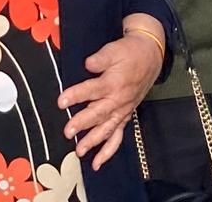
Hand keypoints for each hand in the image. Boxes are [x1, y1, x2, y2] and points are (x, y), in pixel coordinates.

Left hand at [58, 25, 163, 168]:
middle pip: (98, 114)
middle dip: (82, 123)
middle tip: (68, 131)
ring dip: (93, 141)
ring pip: (107, 129)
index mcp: (114, 82)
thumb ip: (100, 58)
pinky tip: (97, 163)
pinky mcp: (125, 116)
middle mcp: (118, 100)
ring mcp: (123, 110)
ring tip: (79, 151)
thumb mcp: (114, 49)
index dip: (76, 95)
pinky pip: (118, 137)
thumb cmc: (129, 52)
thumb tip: (88, 64)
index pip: (92, 90)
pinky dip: (108, 151)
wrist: (149, 56)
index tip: (61, 102)